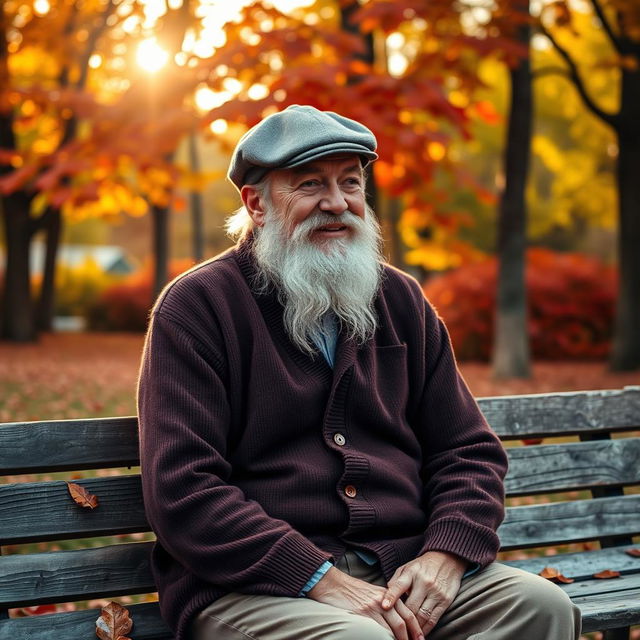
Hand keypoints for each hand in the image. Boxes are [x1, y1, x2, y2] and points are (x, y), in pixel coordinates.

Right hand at [307, 566, 423, 639]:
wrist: (332, 583)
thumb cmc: (350, 591)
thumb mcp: (371, 594)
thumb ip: (384, 604)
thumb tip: (394, 621)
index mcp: (387, 594)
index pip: (407, 612)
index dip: (416, 627)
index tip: (421, 638)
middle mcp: (383, 600)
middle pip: (404, 621)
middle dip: (413, 636)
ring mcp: (374, 607)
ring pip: (394, 627)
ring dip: (401, 639)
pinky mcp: (364, 613)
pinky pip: (379, 630)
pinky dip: (386, 638)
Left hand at [381, 551, 466, 635]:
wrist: (447, 559)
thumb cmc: (422, 566)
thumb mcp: (407, 567)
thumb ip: (396, 581)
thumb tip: (384, 596)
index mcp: (412, 573)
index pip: (399, 585)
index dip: (391, 596)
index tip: (384, 606)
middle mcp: (424, 583)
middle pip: (411, 606)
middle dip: (403, 621)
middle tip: (395, 631)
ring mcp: (436, 592)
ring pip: (423, 615)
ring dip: (414, 629)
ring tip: (407, 637)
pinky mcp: (445, 600)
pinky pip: (434, 618)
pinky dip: (426, 629)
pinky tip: (419, 633)